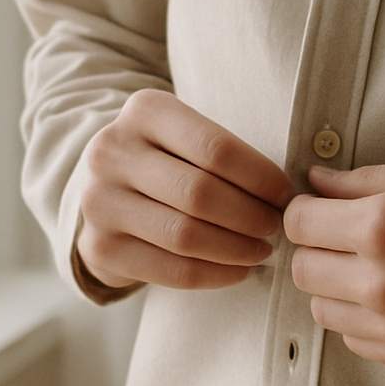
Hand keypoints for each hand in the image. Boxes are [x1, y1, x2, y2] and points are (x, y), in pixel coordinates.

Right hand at [76, 90, 293, 290]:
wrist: (102, 189)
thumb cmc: (166, 160)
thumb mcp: (184, 134)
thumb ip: (224, 151)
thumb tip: (286, 194)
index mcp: (145, 111)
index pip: (216, 148)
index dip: (261, 177)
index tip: (285, 195)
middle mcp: (112, 151)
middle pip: (200, 193)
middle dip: (251, 215)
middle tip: (276, 227)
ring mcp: (98, 201)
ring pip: (186, 235)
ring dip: (236, 249)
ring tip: (262, 250)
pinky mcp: (98, 248)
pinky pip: (170, 271)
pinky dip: (215, 275)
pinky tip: (238, 270)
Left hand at [284, 160, 384, 371]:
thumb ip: (362, 183)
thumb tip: (316, 183)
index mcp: (382, 227)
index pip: (299, 224)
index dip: (307, 211)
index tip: (321, 208)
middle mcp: (381, 283)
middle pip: (302, 269)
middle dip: (318, 248)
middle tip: (347, 236)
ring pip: (323, 308)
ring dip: (336, 286)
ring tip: (376, 267)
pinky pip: (355, 338)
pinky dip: (363, 317)